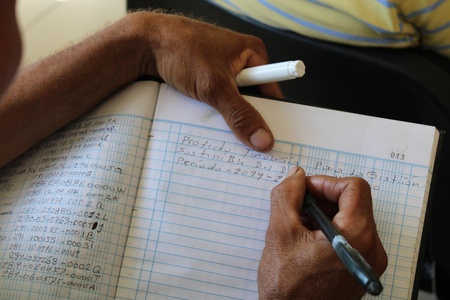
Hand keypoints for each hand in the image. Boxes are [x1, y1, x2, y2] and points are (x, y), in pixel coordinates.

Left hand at [127, 12, 282, 151]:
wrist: (143, 43)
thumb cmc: (180, 49)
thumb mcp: (214, 86)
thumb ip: (239, 114)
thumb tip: (262, 139)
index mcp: (252, 53)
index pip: (272, 90)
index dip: (272, 115)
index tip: (270, 139)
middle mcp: (240, 61)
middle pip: (252, 99)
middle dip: (246, 119)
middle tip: (246, 143)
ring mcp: (221, 71)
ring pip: (232, 103)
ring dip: (227, 118)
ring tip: (223, 133)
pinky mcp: (205, 79)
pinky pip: (216, 101)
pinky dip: (213, 113)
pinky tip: (208, 123)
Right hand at [258, 166, 386, 299]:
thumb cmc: (289, 288)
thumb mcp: (280, 233)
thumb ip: (286, 196)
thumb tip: (296, 175)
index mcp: (357, 236)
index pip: (354, 187)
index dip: (326, 182)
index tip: (304, 190)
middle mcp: (371, 248)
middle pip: (353, 202)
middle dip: (321, 198)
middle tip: (296, 207)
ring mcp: (368, 260)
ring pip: (350, 217)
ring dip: (323, 213)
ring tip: (297, 225)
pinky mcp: (361, 267)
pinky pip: (350, 235)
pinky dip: (328, 229)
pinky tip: (305, 239)